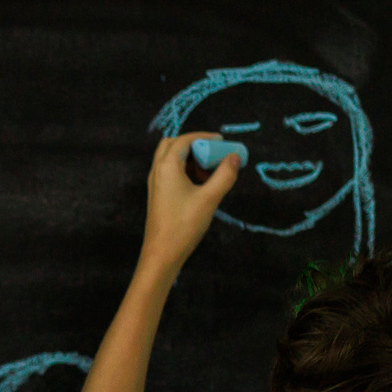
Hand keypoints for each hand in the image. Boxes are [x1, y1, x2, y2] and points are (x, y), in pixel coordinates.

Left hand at [140, 136, 240, 279]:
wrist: (161, 254)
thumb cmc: (184, 225)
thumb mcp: (209, 199)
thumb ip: (224, 176)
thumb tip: (235, 157)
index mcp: (166, 166)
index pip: (184, 140)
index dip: (204, 137)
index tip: (222, 142)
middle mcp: (157, 171)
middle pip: (173, 145)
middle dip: (195, 145)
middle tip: (213, 154)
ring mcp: (156, 183)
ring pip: (171, 160)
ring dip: (190, 159)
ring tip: (210, 171)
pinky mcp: (158, 195)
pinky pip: (171, 173)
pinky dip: (185, 171)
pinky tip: (201, 185)